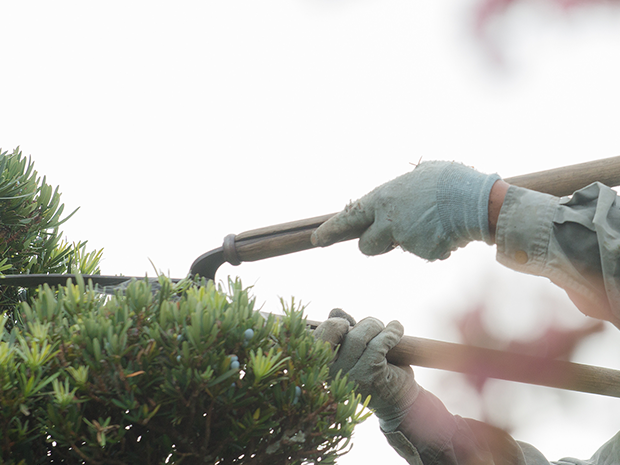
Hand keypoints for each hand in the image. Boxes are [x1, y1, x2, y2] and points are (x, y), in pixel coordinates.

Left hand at [312, 161, 500, 260]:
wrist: (478, 200)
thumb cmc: (449, 180)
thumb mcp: (420, 176)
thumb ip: (401, 190)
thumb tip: (400, 194)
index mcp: (383, 198)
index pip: (348, 218)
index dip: (330, 230)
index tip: (316, 239)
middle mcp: (388, 220)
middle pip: (365, 246)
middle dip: (374, 244)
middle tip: (391, 234)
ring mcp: (405, 239)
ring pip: (397, 248)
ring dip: (406, 242)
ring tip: (430, 222)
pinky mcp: (423, 252)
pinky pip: (425, 252)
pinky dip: (435, 244)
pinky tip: (448, 229)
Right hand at [315, 309, 419, 430]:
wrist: (399, 400)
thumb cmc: (374, 371)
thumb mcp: (355, 351)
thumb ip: (344, 332)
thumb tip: (335, 311)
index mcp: (323, 367)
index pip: (316, 339)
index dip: (332, 326)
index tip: (348, 325)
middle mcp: (332, 374)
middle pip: (342, 333)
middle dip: (363, 324)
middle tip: (375, 326)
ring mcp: (350, 376)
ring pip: (359, 337)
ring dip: (378, 327)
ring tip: (388, 330)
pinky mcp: (370, 376)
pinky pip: (379, 344)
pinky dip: (392, 332)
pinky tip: (397, 329)